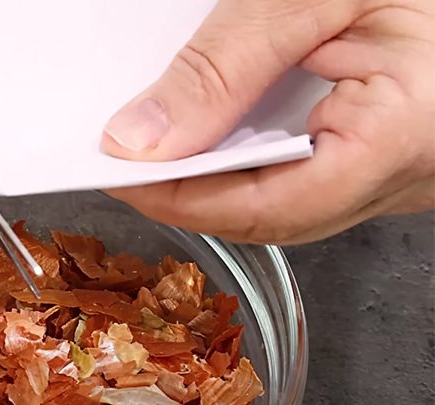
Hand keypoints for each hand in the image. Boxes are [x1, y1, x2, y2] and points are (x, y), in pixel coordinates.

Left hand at [102, 0, 434, 244]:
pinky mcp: (384, 156)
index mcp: (402, 138)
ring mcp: (397, 171)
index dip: (181, 199)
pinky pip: (304, 179)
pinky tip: (215, 137)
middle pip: (270, 215)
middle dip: (190, 195)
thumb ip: (225, 67)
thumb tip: (144, 136)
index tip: (121, 173)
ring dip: (215, 182)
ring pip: (284, 204)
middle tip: (130, 162)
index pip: (267, 206)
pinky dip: (248, 164)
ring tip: (164, 147)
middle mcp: (406, 173)